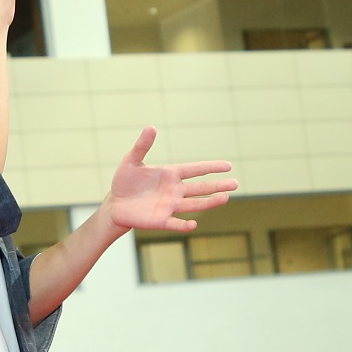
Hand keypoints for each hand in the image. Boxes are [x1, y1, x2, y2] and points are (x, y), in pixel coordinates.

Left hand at [101, 128, 236, 232]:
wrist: (116, 204)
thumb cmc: (125, 181)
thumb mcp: (131, 160)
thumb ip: (142, 146)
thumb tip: (151, 127)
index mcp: (171, 174)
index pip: (196, 169)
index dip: (211, 167)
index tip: (228, 165)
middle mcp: (175, 190)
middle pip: (201, 187)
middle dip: (218, 185)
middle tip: (236, 183)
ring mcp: (170, 206)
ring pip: (195, 204)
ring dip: (210, 202)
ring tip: (226, 198)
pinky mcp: (161, 220)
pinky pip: (176, 223)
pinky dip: (185, 225)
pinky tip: (194, 224)